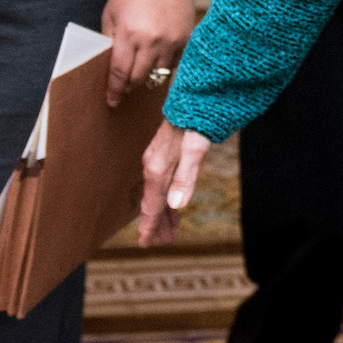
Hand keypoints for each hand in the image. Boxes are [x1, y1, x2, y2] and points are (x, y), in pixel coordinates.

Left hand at [103, 0, 195, 106]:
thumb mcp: (112, 14)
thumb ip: (110, 41)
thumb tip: (108, 68)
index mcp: (129, 35)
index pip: (120, 73)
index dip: (114, 90)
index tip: (111, 101)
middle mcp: (152, 41)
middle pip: (139, 79)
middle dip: (129, 86)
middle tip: (124, 87)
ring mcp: (172, 41)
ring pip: (159, 75)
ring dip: (148, 77)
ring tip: (142, 71)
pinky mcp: (186, 39)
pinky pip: (175, 63)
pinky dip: (165, 64)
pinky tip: (159, 55)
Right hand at [136, 121, 211, 245]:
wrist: (195, 98)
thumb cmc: (196, 122)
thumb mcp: (195, 149)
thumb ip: (186, 177)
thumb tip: (177, 205)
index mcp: (157, 169)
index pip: (151, 205)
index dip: (149, 225)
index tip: (145, 244)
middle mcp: (153, 166)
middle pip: (153, 202)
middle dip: (157, 223)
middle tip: (163, 241)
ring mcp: (158, 160)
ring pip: (158, 194)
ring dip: (163, 213)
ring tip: (169, 230)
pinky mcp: (165, 155)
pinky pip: (163, 184)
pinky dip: (168, 198)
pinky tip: (174, 206)